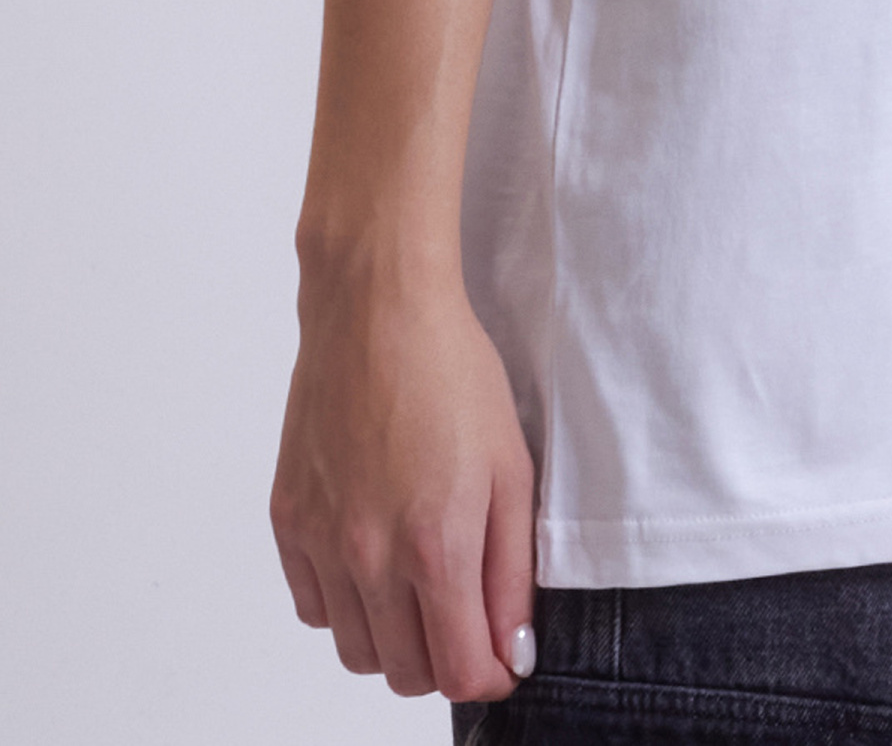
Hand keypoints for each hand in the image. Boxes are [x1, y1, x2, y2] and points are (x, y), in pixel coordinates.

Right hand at [271, 262, 535, 700]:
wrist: (376, 308)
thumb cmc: (453, 373)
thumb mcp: (510, 468)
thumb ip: (511, 572)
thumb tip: (513, 652)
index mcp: (435, 544)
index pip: (458, 673)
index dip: (489, 675)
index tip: (503, 656)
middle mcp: (369, 556)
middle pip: (405, 674)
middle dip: (444, 658)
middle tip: (465, 613)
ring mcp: (321, 540)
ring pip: (355, 650)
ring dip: (393, 637)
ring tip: (420, 582)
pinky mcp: (287, 520)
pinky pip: (313, 606)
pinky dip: (344, 603)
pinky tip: (372, 556)